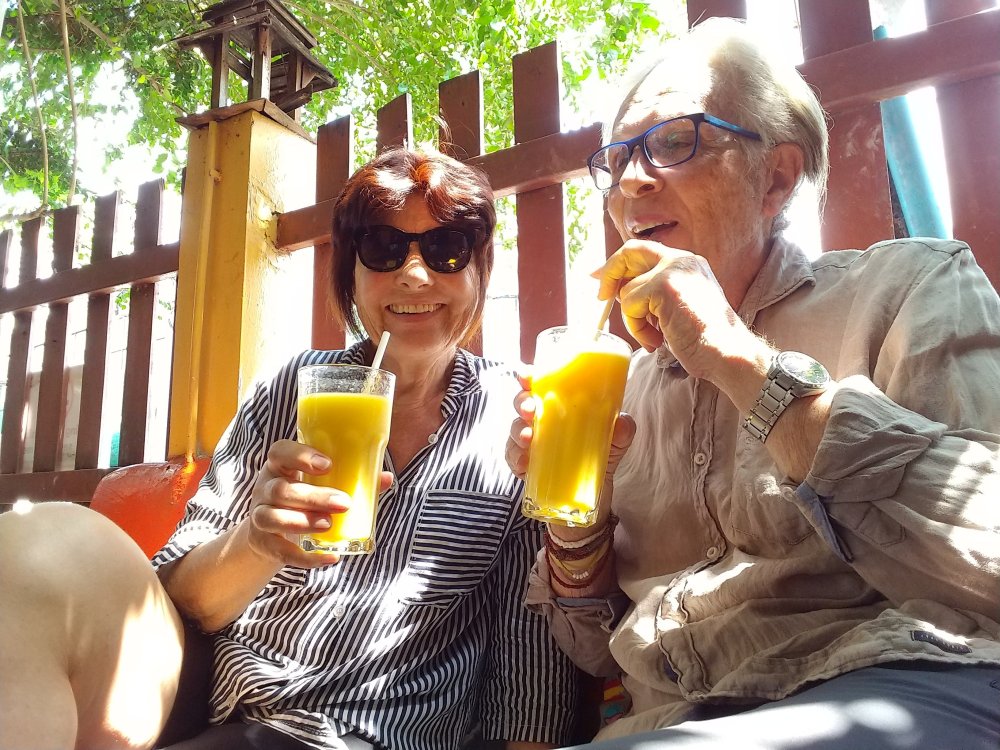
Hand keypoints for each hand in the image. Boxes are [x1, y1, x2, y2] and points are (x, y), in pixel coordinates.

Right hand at [245, 439, 392, 567]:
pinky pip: (280, 551)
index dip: (300, 456)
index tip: (328, 465)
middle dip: (314, 497)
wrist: (271, 534)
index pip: (280, 452)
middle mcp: (265, 488)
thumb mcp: (319, 485)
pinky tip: (330, 558)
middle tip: (344, 504)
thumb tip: (386, 478)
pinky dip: (305, 558)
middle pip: (282, 490)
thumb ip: (351, 480)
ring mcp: (260, 515)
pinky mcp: (263, 542)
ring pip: (272, 517)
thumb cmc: (303, 499)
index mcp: (280, 466)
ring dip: (302, 522)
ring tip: (329, 525)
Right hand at [505, 372, 635, 540]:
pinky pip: (513, 459)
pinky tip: (524, 462)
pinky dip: (516, 459)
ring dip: (518, 431)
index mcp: (558, 405)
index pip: (538, 383)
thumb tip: (621, 422)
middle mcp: (540, 420)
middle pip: (521, 402)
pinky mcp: (525, 467)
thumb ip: (622, 431)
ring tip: (529, 438)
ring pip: (516, 429)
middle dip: (521, 401)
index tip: (527, 373)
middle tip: (530, 408)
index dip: (528, 375)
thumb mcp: (616, 442)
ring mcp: (530, 443)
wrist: (593, 496)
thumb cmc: (600, 456)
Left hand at [595, 240, 757, 379]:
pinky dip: (637, 328)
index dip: (619, 264)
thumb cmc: (703, 340)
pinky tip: (658, 339)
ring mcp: (674, 269)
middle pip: (630, 251)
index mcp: (688, 263)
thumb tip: (616, 290)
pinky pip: (630, 305)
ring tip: (656, 336)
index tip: (601, 280)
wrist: (726, 352)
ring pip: (628, 290)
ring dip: (634, 321)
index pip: (644, 251)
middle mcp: (682, 259)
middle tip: (601, 296)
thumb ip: (652, 294)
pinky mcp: (664, 285)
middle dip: (609, 273)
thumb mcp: (674, 308)